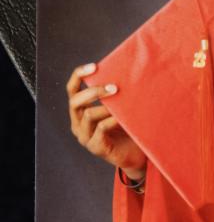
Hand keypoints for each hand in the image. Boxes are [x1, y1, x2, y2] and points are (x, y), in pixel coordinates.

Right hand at [66, 63, 146, 178]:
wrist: (135, 155)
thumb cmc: (126, 128)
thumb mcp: (117, 108)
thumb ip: (114, 94)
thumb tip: (125, 71)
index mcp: (80, 111)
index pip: (72, 89)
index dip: (79, 75)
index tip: (94, 66)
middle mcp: (78, 123)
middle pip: (75, 101)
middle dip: (94, 92)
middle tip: (114, 87)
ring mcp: (85, 137)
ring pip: (88, 115)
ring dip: (105, 107)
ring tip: (121, 102)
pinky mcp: (95, 147)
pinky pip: (101, 129)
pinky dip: (112, 120)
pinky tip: (123, 117)